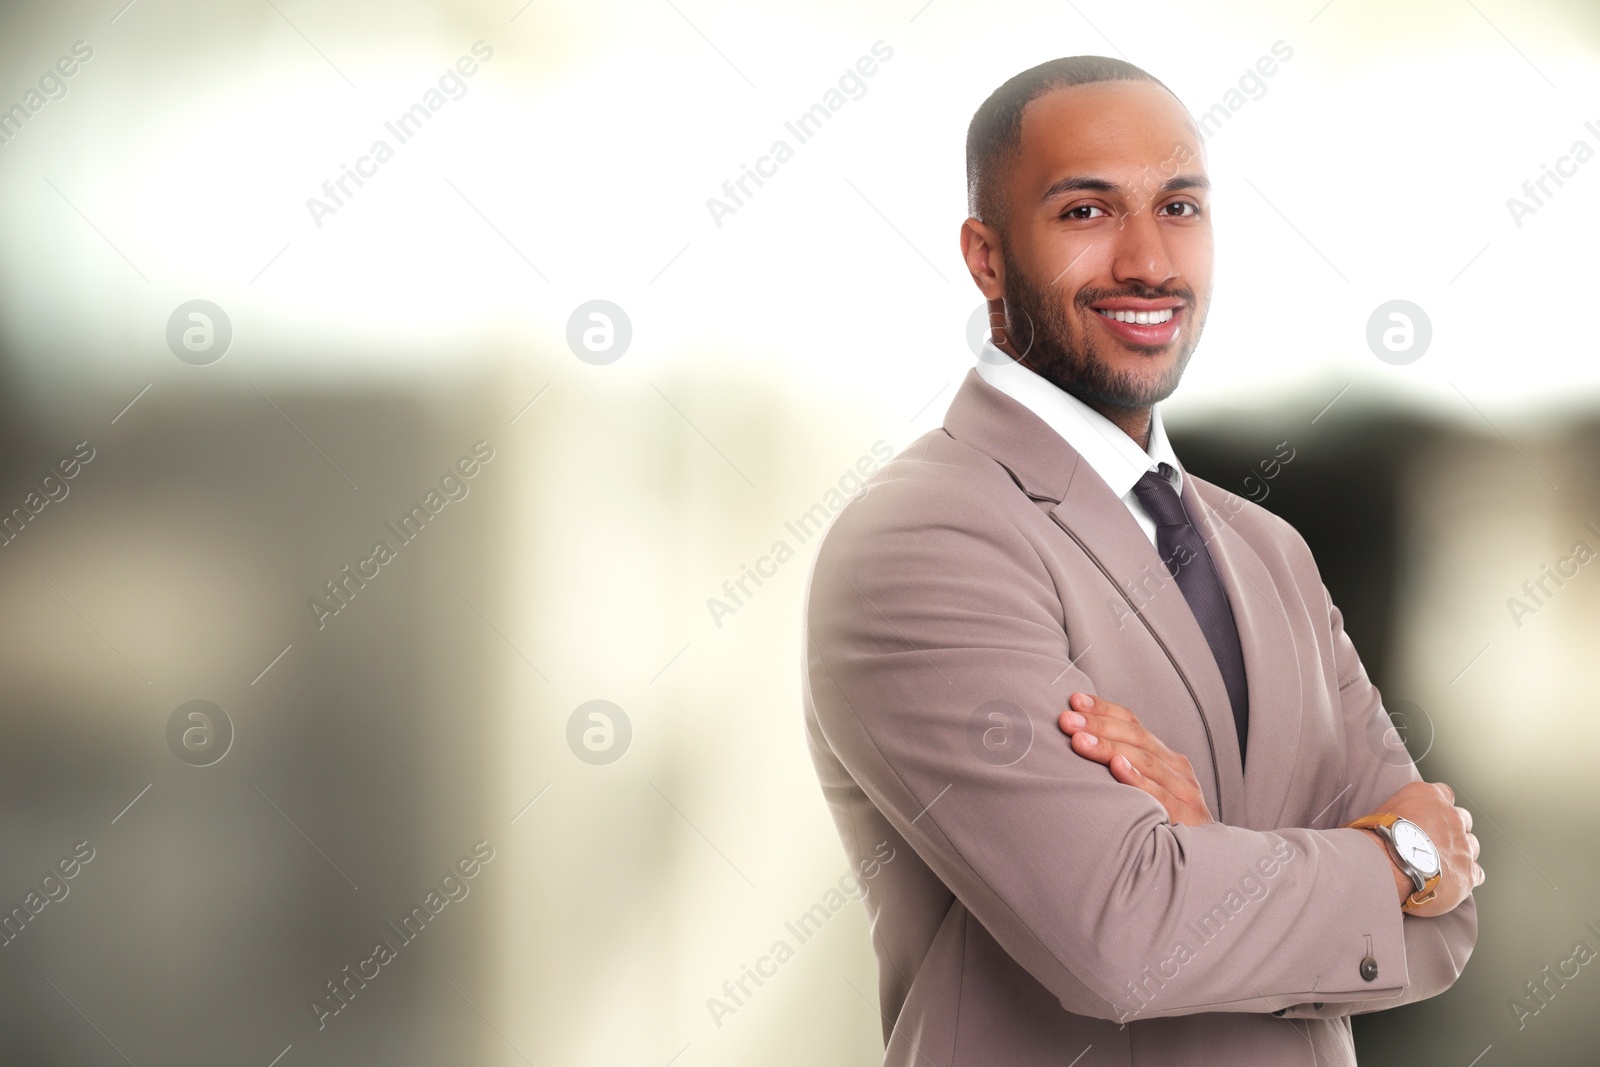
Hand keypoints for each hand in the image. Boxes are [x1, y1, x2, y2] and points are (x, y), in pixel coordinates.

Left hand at [1058, 692, 1212, 826]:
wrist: (1204, 863)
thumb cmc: (1162, 825)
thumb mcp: (1144, 790)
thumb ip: (1120, 768)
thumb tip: (1076, 744)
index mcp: (1165, 758)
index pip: (1133, 724)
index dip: (1104, 709)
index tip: (1074, 699)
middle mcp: (1177, 769)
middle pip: (1136, 738)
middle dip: (1099, 725)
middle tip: (1067, 719)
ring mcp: (1184, 792)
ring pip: (1144, 761)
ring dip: (1109, 747)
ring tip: (1080, 740)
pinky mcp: (1187, 817)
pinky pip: (1159, 795)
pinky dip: (1137, 779)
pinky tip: (1117, 767)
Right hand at [1352, 781, 1481, 916]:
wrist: (1388, 865)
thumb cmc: (1374, 839)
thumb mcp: (1372, 816)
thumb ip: (1380, 817)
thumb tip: (1356, 827)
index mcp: (1428, 796)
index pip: (1444, 792)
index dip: (1439, 806)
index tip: (1430, 817)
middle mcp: (1450, 816)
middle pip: (1463, 819)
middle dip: (1453, 830)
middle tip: (1434, 843)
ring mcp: (1463, 844)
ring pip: (1472, 845)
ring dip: (1460, 853)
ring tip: (1441, 865)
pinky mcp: (1468, 871)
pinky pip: (1477, 873)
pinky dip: (1466, 877)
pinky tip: (1450, 882)